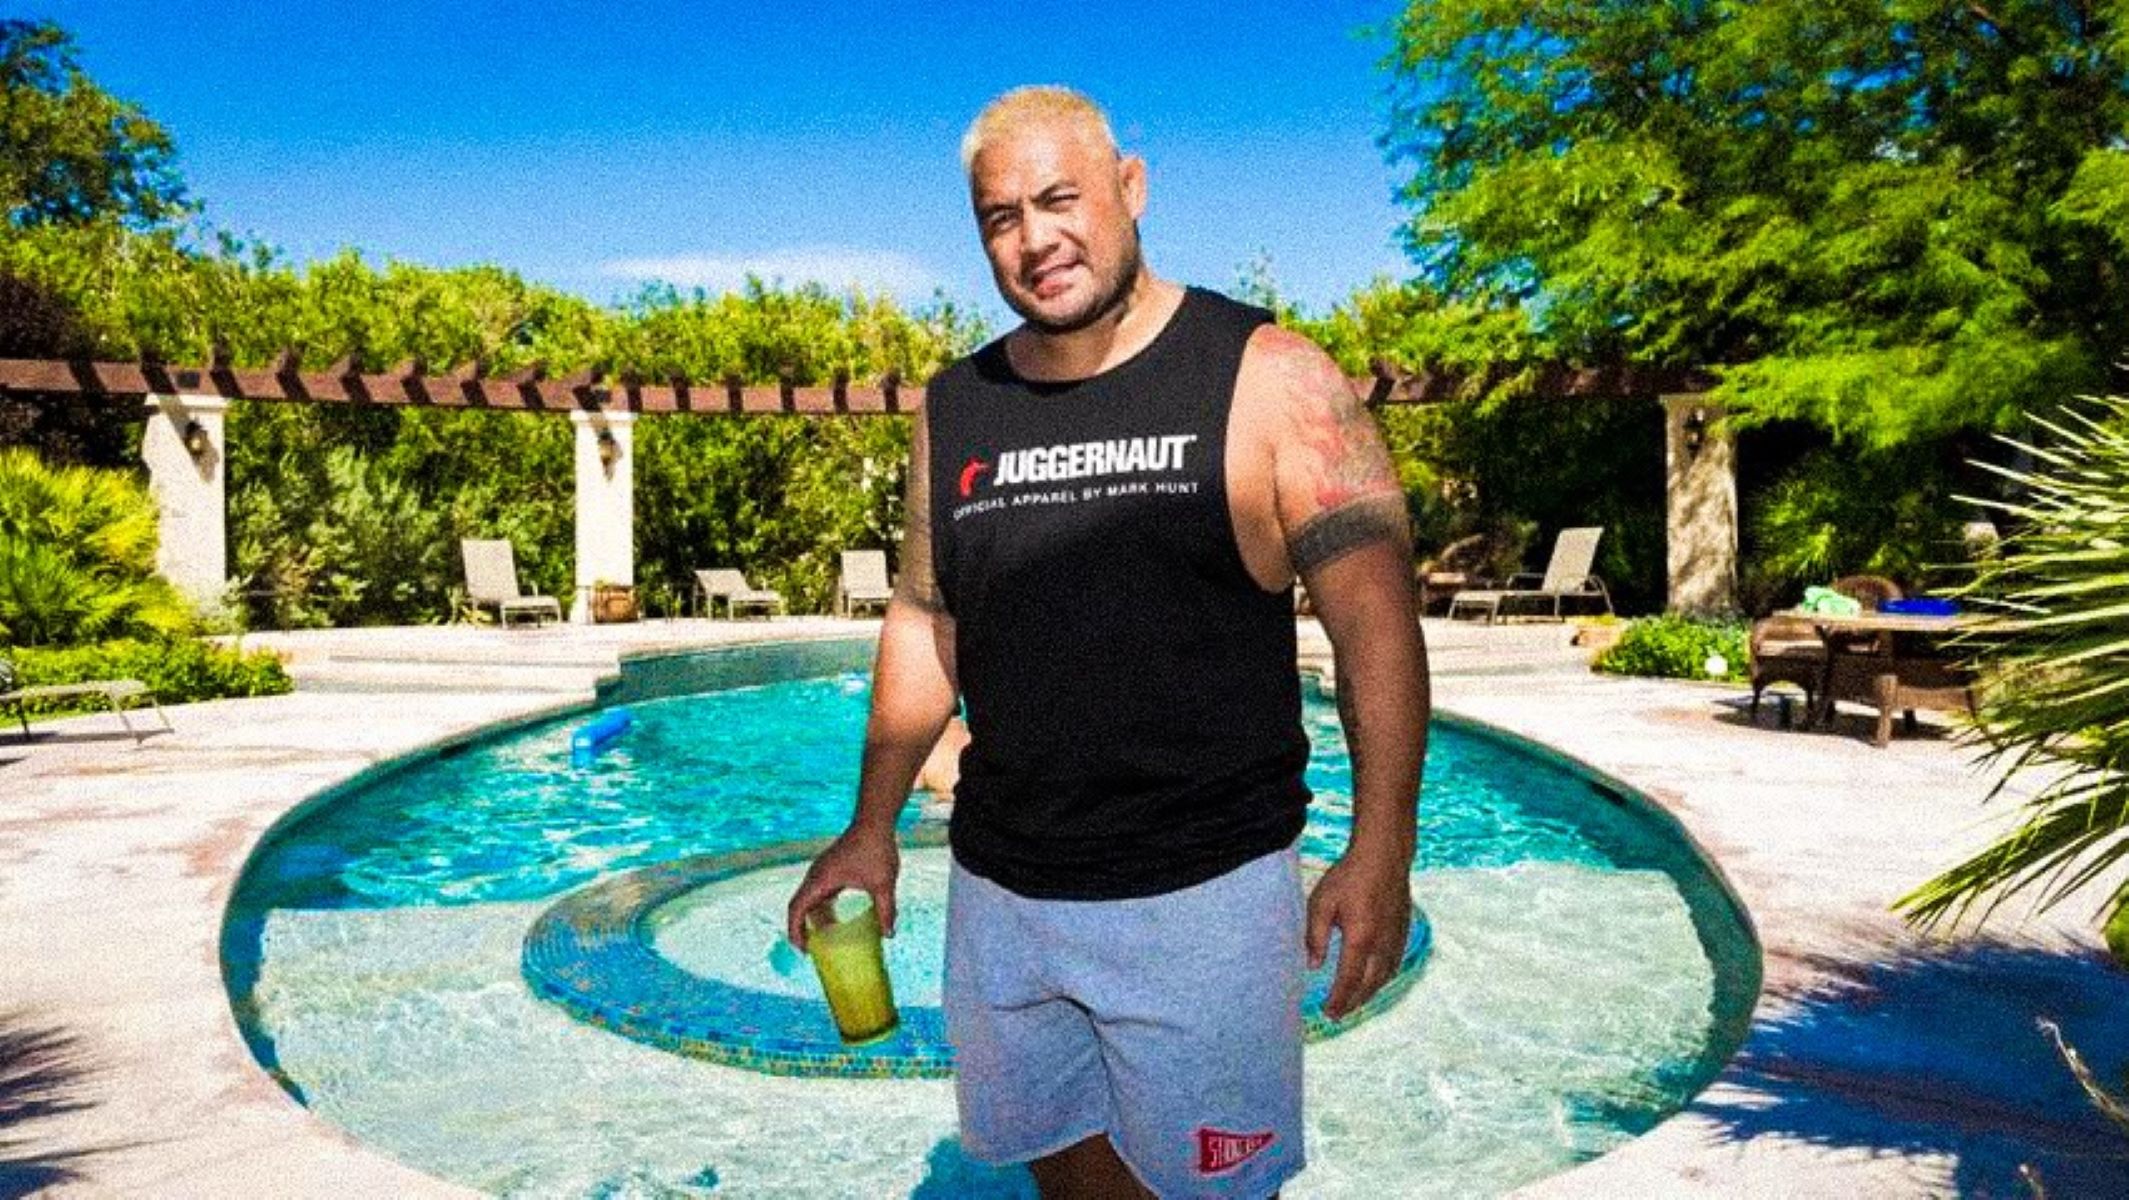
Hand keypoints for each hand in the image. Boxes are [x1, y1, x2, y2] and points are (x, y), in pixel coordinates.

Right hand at [785, 825, 900, 951]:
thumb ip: (885, 910)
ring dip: (813, 919)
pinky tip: (836, 920)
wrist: (875, 820)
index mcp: (820, 880)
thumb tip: (889, 935)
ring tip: (825, 940)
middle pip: (799, 906)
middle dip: (802, 930)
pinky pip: (819, 892)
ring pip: (809, 899)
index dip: (795, 932)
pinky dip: (823, 908)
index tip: (803, 950)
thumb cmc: (876, 849)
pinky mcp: (830, 867)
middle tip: (813, 951)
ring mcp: (821, 870)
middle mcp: (815, 875)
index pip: (796, 909)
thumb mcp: (883, 884)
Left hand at [1305, 849, 1410, 1020]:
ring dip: (1368, 993)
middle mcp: (1382, 943)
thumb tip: (1313, 965)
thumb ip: (1315, 936)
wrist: (1384, 856)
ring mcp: (1396, 938)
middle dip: (1353, 1002)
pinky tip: (1374, 980)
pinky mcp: (1403, 930)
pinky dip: (1383, 978)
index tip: (1328, 1012)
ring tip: (1353, 1002)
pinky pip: (1394, 963)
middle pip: (1368, 984)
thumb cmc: (1349, 876)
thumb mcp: (1322, 902)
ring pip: (1384, 976)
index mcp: (1360, 938)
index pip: (1349, 980)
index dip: (1339, 1000)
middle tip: (1338, 1014)